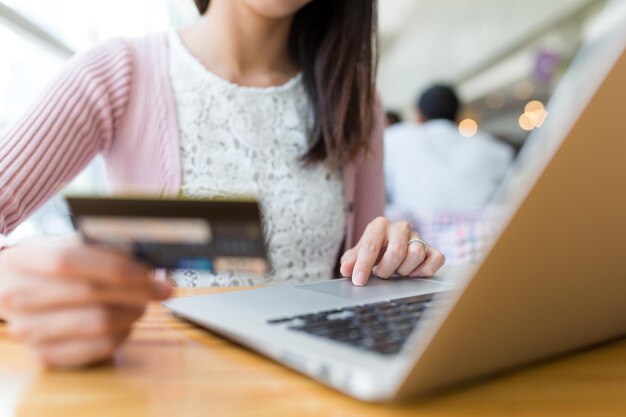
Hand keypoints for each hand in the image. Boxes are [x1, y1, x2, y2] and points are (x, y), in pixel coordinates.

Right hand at [0, 235, 171, 367]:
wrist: (13, 291)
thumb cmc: (50, 266)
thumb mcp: (67, 243)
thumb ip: (102, 244)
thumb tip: (144, 253)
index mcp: (22, 260)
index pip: (68, 261)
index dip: (114, 265)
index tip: (148, 270)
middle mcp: (18, 297)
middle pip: (90, 293)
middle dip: (137, 290)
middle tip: (161, 288)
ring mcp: (29, 330)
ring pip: (99, 323)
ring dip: (133, 311)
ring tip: (142, 302)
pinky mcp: (45, 356)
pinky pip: (99, 348)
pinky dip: (123, 333)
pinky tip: (126, 321)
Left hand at [340, 217, 444, 285]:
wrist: (388, 248)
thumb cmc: (372, 252)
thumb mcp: (356, 255)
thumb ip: (350, 262)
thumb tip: (346, 270)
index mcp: (379, 225)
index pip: (371, 247)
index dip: (363, 266)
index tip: (359, 281)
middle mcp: (400, 227)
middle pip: (396, 251)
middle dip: (386, 269)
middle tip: (381, 273)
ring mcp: (417, 236)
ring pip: (416, 254)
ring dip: (404, 270)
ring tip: (396, 271)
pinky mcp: (431, 248)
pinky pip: (436, 259)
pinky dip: (425, 270)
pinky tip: (413, 273)